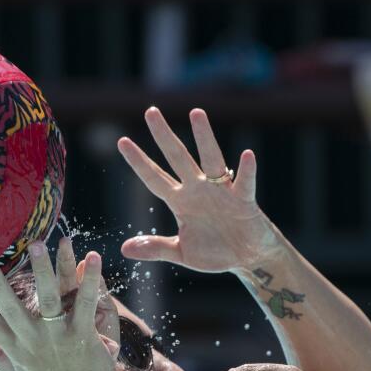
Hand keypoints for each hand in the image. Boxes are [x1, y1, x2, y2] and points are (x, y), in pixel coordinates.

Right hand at [0, 239, 118, 370]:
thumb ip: (1, 359)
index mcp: (16, 348)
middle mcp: (33, 340)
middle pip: (11, 308)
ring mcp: (57, 336)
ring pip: (47, 298)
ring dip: (42, 270)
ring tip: (36, 244)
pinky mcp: (82, 334)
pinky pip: (86, 302)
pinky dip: (90, 279)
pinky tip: (91, 257)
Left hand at [117, 107, 280, 273]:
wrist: (248, 259)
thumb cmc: (216, 252)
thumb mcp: (182, 252)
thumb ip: (156, 248)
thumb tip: (124, 249)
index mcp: (181, 202)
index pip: (155, 178)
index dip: (139, 162)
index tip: (122, 142)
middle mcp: (199, 190)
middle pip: (178, 158)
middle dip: (164, 136)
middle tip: (150, 111)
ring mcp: (222, 192)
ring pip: (210, 160)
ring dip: (204, 137)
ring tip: (196, 113)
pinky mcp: (244, 201)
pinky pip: (245, 183)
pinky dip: (247, 170)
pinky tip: (247, 155)